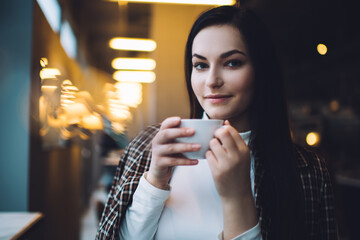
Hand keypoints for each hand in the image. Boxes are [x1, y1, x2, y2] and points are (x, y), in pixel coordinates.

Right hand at [147, 117, 199, 189]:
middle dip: (180, 132)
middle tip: (193, 131)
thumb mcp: (174, 144)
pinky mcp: (160, 163)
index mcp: (161, 134)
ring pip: (171, 148)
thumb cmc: (171, 154)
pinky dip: (186, 161)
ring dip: (186, 147)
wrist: (159, 171)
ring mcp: (157, 152)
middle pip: (166, 134)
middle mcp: (157, 141)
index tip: (180, 119)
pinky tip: (196, 161)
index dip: (171, 122)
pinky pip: (174, 161)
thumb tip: (203, 130)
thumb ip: (182, 137)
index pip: (164, 125)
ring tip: (198, 146)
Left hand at [206, 120, 256, 237]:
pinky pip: (208, 155)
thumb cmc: (238, 172)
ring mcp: (227, 163)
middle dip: (215, 134)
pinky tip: (213, 161)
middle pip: (222, 133)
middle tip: (215, 140)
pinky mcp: (217, 171)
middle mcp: (237, 155)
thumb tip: (225, 122)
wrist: (237, 194)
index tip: (220, 135)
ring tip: (215, 153)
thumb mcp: (241, 155)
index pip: (231, 130)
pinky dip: (208, 156)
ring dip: (211, 146)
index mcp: (244, 150)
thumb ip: (234, 140)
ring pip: (213, 143)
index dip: (223, 130)